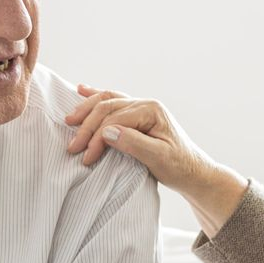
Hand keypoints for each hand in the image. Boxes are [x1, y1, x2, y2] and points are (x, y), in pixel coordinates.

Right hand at [65, 85, 209, 185]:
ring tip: (69, 121)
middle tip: (72, 147)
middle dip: (87, 127)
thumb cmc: (178, 167)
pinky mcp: (137, 116)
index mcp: (151, 111)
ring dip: (86, 110)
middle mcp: (146, 104)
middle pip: (107, 107)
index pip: (115, 119)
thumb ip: (133, 143)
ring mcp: (141, 108)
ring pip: (107, 101)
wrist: (193, 172)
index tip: (85, 157)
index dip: (96, 137)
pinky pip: (113, 101)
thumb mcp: (158, 158)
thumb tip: (107, 132)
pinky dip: (96, 97)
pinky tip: (82, 90)